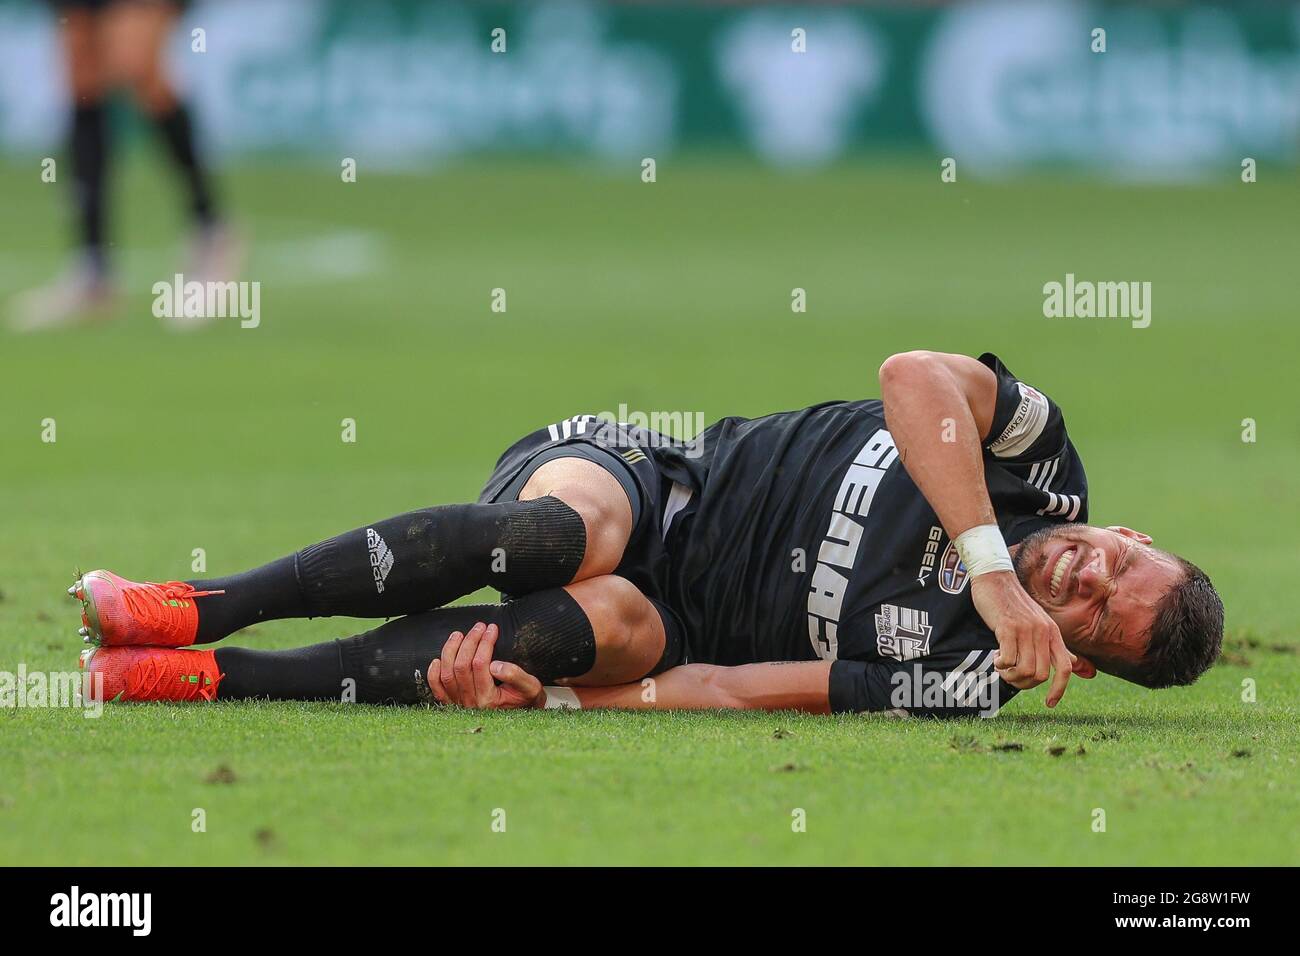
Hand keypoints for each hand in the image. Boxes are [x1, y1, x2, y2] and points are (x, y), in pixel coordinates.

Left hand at [427, 622, 545, 709]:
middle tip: (479, 627)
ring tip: (459, 634)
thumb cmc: (525, 699)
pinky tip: (438, 659)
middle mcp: (471, 703)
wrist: (520, 716)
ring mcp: (459, 704)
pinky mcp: (452, 704)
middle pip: (461, 666)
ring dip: (450, 651)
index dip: (485, 642)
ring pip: (447, 674)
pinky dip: (434, 673)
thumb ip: (516, 675)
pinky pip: (437, 689)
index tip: (492, 629)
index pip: (481, 664)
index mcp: (490, 699)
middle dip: (469, 641)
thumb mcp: (530, 687)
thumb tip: (495, 665)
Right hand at [969, 571, 1073, 706]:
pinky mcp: (1007, 627)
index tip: (1049, 704)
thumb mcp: (1039, 622)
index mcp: (1053, 632)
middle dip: (1024, 683)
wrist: (994, 578)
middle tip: (1011, 675)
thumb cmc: (1013, 603)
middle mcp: (1043, 632)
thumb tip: (1074, 663)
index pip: (1065, 668)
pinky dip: (1000, 665)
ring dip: (1010, 675)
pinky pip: (1008, 660)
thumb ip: (1054, 644)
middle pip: (1041, 675)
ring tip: (1001, 665)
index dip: (1059, 690)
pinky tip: (995, 657)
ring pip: (1025, 670)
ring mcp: (1026, 629)